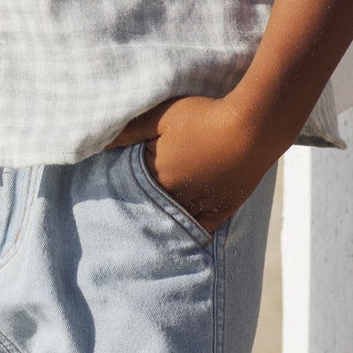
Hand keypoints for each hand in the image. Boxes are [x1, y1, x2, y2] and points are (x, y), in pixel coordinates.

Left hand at [106, 94, 269, 235]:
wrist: (253, 128)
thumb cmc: (205, 117)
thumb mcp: (161, 115)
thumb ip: (129, 130)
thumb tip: (99, 144)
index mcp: (157, 175)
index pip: (129, 190)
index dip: (118, 188)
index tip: (107, 191)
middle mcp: (176, 197)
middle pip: (149, 208)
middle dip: (137, 208)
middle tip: (121, 214)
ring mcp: (201, 205)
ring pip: (172, 222)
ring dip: (159, 222)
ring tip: (146, 227)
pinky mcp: (223, 209)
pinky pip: (200, 230)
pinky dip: (187, 233)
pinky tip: (178, 238)